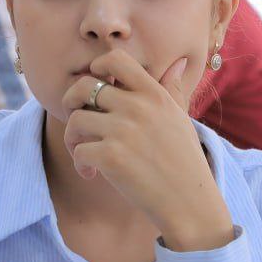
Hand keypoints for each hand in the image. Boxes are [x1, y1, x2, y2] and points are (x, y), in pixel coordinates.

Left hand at [61, 50, 232, 251]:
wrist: (190, 202)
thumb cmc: (185, 161)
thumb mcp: (181, 118)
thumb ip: (172, 89)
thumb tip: (179, 62)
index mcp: (154, 95)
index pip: (116, 59)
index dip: (97, 68)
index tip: (96, 88)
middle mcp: (138, 108)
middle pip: (84, 86)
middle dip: (71, 102)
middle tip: (79, 122)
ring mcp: (123, 132)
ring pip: (75, 120)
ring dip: (72, 138)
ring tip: (84, 154)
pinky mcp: (112, 158)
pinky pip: (78, 151)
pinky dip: (79, 164)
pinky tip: (91, 173)